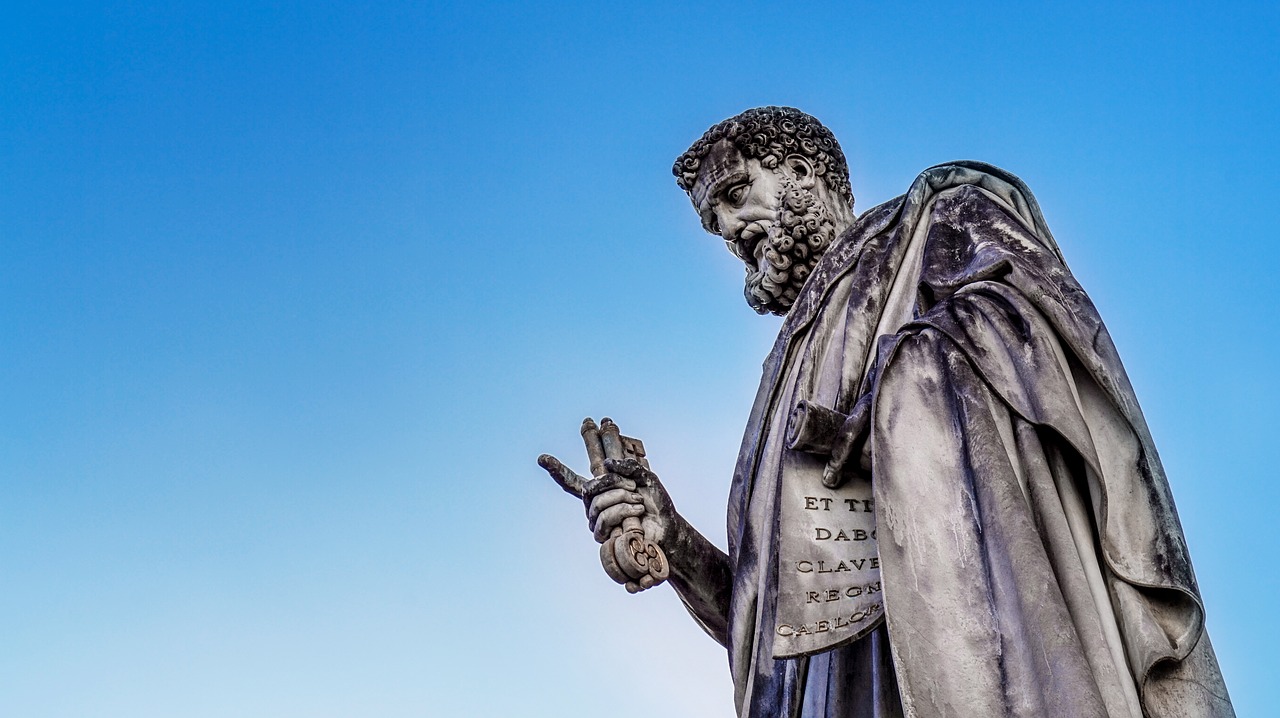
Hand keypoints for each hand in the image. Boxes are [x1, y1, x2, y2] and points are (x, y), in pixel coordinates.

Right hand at [537, 454, 678, 591]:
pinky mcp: (603, 537)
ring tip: (639, 504)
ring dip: (622, 500)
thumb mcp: (647, 478)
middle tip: (635, 488)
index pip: (572, 480)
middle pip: (589, 488)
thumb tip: (607, 465)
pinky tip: (637, 515)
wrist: (667, 529)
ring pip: (598, 505)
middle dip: (613, 484)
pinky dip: (624, 513)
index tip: (542, 458)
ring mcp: (596, 522)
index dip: (556, 469)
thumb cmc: (657, 504)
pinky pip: (604, 520)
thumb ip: (628, 466)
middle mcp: (594, 505)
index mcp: (601, 490)